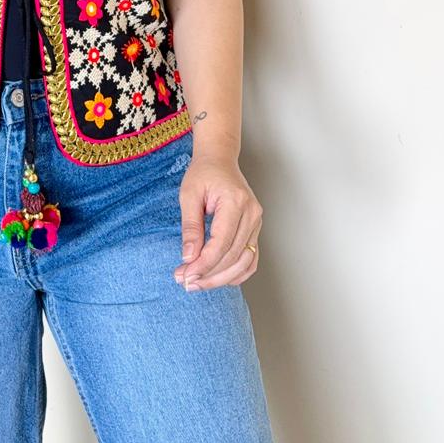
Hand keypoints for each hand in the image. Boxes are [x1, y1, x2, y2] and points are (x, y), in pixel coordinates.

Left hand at [173, 152, 262, 291]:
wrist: (219, 159)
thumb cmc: (203, 173)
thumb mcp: (189, 195)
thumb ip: (190, 227)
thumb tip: (189, 258)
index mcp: (236, 202)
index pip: (222, 243)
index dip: (204, 264)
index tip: (186, 275)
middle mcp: (252, 213)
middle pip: (233, 256)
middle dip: (209, 275)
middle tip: (187, 283)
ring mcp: (257, 222)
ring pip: (244, 262)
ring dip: (221, 278)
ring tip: (198, 283)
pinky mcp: (256, 228)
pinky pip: (251, 258)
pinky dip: (237, 273)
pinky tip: (218, 278)